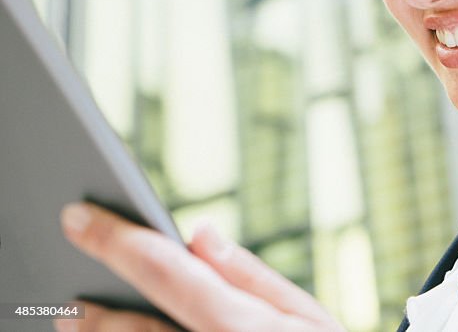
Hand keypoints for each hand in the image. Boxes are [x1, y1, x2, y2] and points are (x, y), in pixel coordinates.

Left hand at [57, 202, 346, 331]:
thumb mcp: (308, 317)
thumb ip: (248, 275)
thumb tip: (198, 234)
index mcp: (242, 324)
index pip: (165, 269)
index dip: (116, 240)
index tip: (78, 217)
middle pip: (133, 330)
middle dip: (96, 313)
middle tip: (68, 302)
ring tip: (83, 326)